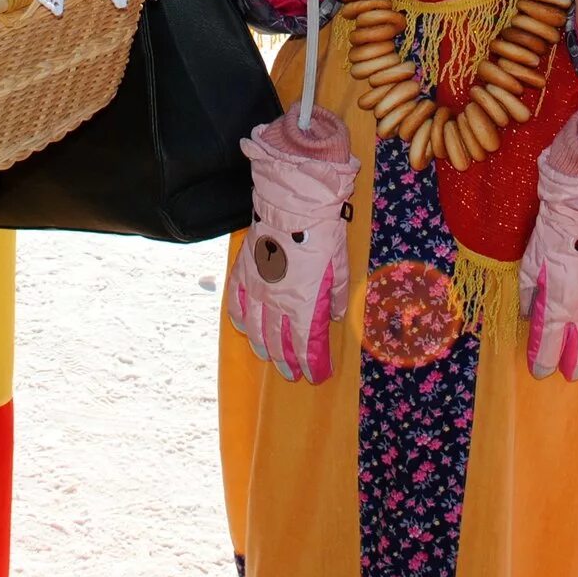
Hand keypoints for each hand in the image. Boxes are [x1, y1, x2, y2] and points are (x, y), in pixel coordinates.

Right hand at [229, 125, 357, 383]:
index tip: (316, 376)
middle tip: (294, 373)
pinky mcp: (243, 272)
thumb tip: (336, 315)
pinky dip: (241, 320)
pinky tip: (245, 328)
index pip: (304, 345)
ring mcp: (256, 288)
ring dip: (263, 348)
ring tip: (269, 358)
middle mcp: (275, 302)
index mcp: (302, 304)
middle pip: (278, 343)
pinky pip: (237, 304)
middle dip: (288, 362)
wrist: (290, 201)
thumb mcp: (341, 263)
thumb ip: (338, 294)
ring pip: (255, 329)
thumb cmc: (321, 231)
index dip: (310, 364)